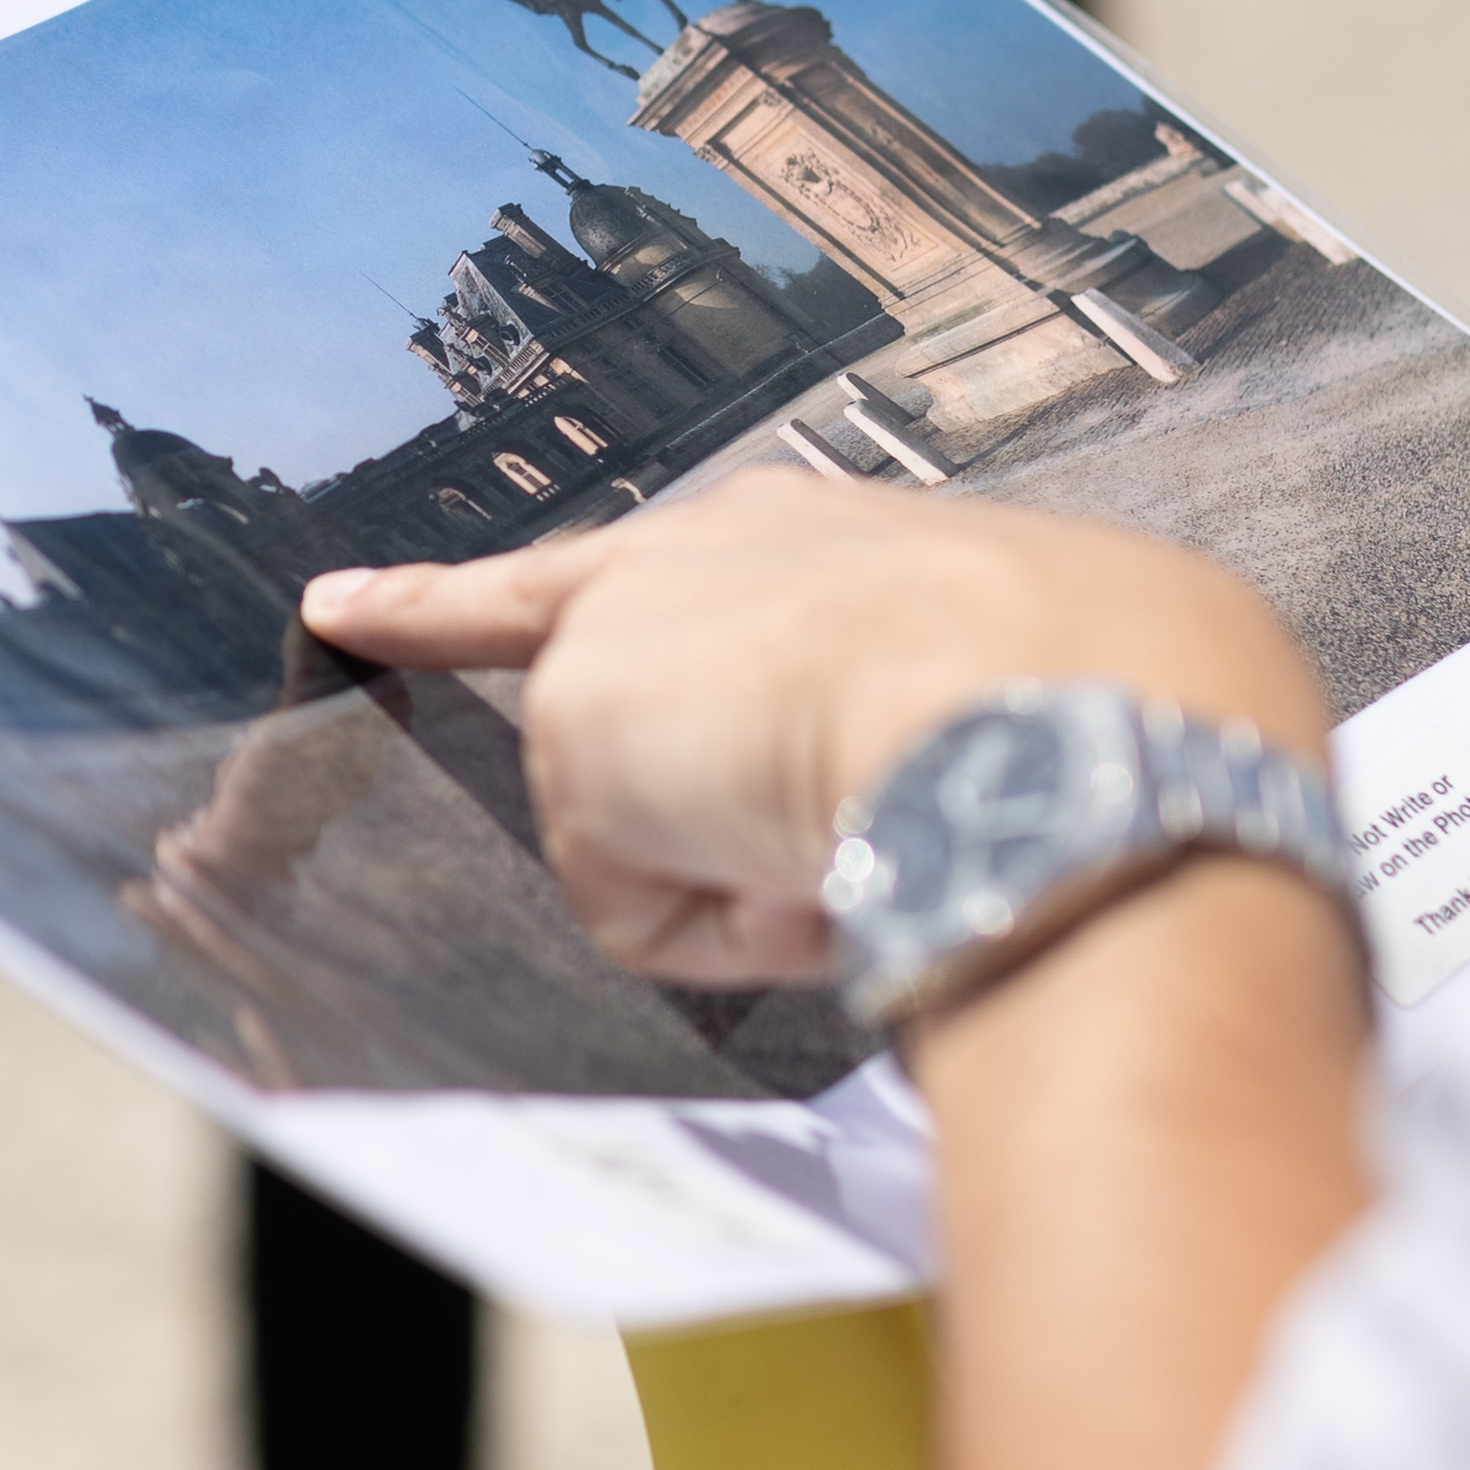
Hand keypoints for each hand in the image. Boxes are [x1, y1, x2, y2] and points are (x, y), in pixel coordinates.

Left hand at [300, 476, 1318, 988]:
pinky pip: (659, 916)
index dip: (560, 587)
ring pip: (671, 842)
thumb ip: (973, 738)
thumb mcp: (1073, 680)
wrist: (1067, 703)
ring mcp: (641, 627)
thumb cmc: (1128, 691)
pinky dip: (735, 931)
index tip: (396, 579)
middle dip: (433, 613)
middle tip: (341, 601)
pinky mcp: (581, 723)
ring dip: (761, 889)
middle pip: (553, 618)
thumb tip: (904, 858)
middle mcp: (725, 550)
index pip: (696, 562)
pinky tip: (816, 868)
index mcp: (853, 538)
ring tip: (875, 837)